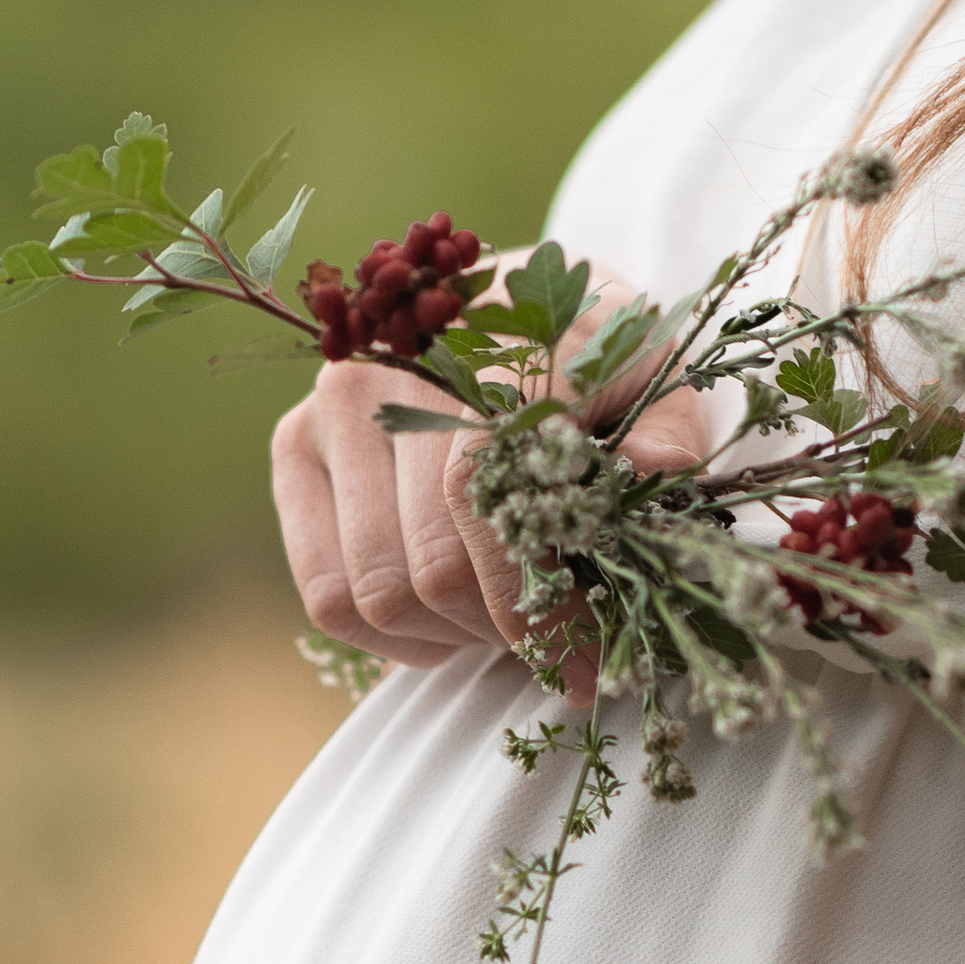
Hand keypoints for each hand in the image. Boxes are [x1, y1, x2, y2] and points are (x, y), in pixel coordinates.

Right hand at [270, 256, 711, 676]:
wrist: (506, 298)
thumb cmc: (592, 353)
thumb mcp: (653, 377)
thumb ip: (670, 424)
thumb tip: (659, 466)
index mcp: (486, 347)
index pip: (485, 499)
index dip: (537, 601)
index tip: (585, 664)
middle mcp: (395, 371)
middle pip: (436, 567)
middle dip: (503, 630)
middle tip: (554, 646)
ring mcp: (333, 406)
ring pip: (381, 592)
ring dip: (450, 637)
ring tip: (501, 624)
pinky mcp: (294, 445)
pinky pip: (327, 594)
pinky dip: (391, 639)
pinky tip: (442, 623)